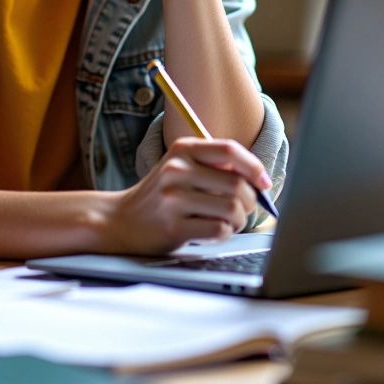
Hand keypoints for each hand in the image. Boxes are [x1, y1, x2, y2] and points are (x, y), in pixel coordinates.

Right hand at [101, 136, 272, 255]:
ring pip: (231, 208)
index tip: (264, 183)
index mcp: (182, 149)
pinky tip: (211, 232)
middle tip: (242, 211)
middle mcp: (177, 169)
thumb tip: (258, 180)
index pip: (229, 151)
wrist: (119, 221)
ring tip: (227, 222)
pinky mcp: (173, 226)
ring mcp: (173, 198)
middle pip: (236, 184)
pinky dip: (224, 234)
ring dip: (238, 221)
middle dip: (249, 202)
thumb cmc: (160, 196)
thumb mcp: (180, 168)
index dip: (254, 166)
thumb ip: (214, 167)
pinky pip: (218, 230)